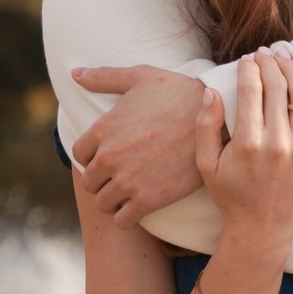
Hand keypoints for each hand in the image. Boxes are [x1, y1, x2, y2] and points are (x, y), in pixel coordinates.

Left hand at [71, 66, 212, 227]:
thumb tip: (75, 73)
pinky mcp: (149, 199)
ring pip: (103, 203)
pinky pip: (123, 220)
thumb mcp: (141, 77)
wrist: (217, 117)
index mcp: (104, 128)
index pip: (80, 155)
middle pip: (89, 182)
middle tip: (120, 176)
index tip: (111, 157)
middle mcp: (110, 156)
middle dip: (102, 180)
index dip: (94, 156)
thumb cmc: (179, 92)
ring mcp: (129, 180)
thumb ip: (105, 77)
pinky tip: (140, 206)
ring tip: (130, 192)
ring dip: (113, 200)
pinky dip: (127, 217)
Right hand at [196, 50, 292, 240]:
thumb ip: (205, 126)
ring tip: (286, 55)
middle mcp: (277, 143)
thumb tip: (211, 90)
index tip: (247, 60)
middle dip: (270, 62)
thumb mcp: (206, 164)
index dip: (249, 68)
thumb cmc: (232, 195)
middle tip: (265, 52)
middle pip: (277, 86)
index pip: (250, 90)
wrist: (263, 228)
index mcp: (247, 143)